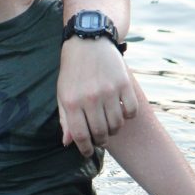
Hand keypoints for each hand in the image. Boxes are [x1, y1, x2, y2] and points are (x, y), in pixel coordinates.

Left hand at [56, 37, 137, 155]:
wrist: (88, 42)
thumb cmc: (72, 71)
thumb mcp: (62, 93)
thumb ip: (65, 119)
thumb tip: (68, 143)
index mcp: (71, 101)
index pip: (80, 135)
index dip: (85, 148)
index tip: (87, 152)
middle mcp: (90, 98)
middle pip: (100, 133)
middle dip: (100, 141)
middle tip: (100, 139)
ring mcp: (108, 91)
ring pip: (117, 125)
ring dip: (114, 130)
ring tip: (109, 125)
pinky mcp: (124, 84)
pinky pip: (131, 112)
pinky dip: (128, 116)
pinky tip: (121, 112)